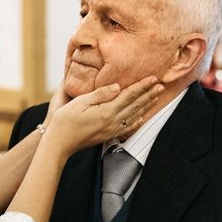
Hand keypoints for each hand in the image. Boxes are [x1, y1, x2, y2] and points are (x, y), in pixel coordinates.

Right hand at [44, 76, 162, 157]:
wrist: (60, 143)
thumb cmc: (65, 120)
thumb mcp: (81, 102)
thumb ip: (101, 94)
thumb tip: (118, 86)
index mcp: (107, 111)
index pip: (129, 95)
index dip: (142, 86)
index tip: (153, 78)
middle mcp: (112, 121)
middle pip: (135, 105)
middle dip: (149, 94)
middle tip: (161, 85)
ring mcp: (111, 129)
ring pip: (134, 115)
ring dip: (146, 105)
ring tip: (156, 97)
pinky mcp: (107, 135)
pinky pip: (127, 127)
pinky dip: (136, 121)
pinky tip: (141, 117)